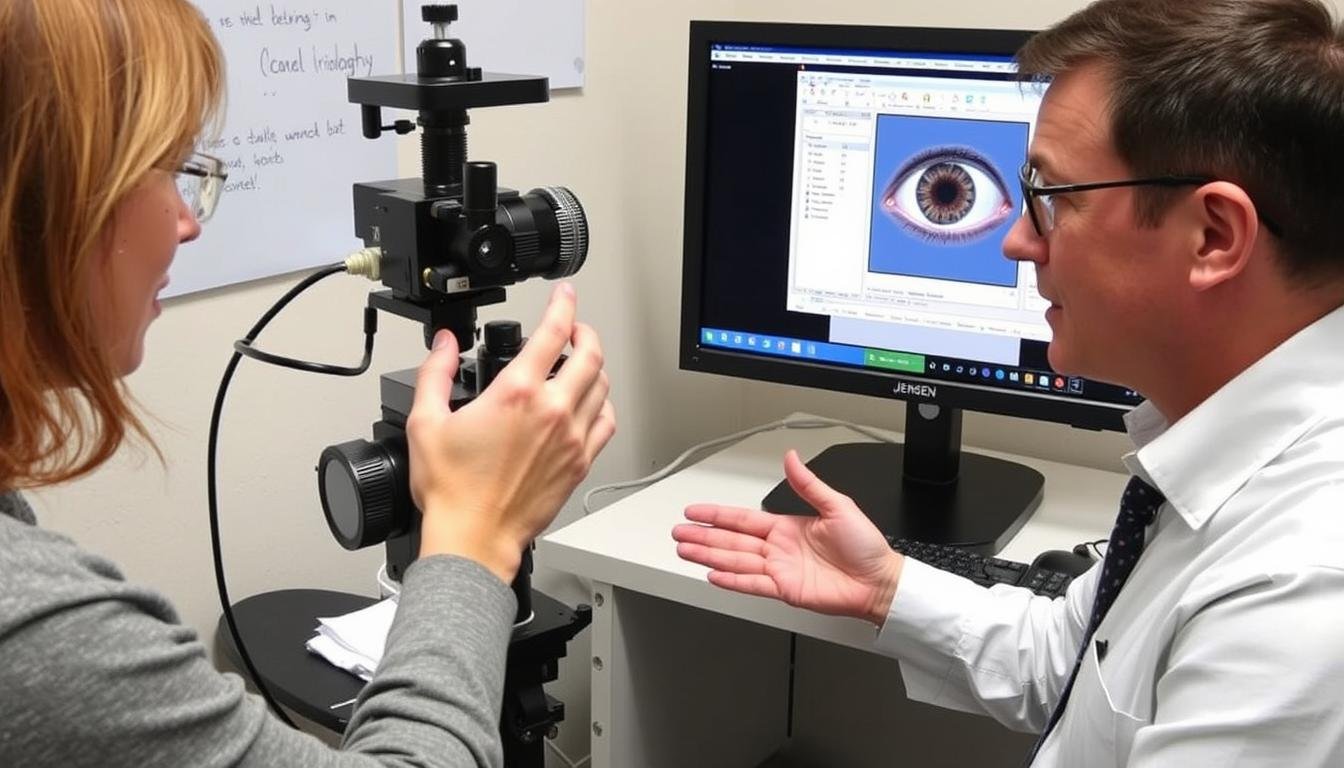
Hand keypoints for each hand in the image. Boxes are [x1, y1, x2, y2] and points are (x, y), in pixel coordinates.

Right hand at [406, 283, 615, 582]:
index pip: (554, 331)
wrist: (474, 538)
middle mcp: (552, 411)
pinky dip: (602, 404)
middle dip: (585, 332)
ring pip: (602, 386)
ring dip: (594, 366)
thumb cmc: (452, 490)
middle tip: (574, 327)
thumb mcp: (424, 422)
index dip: (563, 304)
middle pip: (591, 354)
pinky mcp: (580, 463)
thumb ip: (434, 373)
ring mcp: (571, 438)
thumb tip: (443, 344)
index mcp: (517, 393)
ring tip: (579, 362)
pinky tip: (589, 403)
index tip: (564, 295)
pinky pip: (606, 422)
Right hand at [672, 450, 902, 625]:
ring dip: (709, 555)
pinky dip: (732, 580)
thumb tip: (792, 458)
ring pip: (736, 561)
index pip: (743, 518)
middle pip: (732, 540)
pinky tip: (713, 574)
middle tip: (678, 532)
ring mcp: (780, 570)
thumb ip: (809, 484)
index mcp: (787, 527)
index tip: (695, 511)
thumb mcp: (837, 505)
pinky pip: (752, 584)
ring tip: (685, 550)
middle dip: (704, 536)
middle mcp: (779, 548)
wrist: (879, 580)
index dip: (717, 515)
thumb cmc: (865, 546)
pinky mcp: (785, 590)